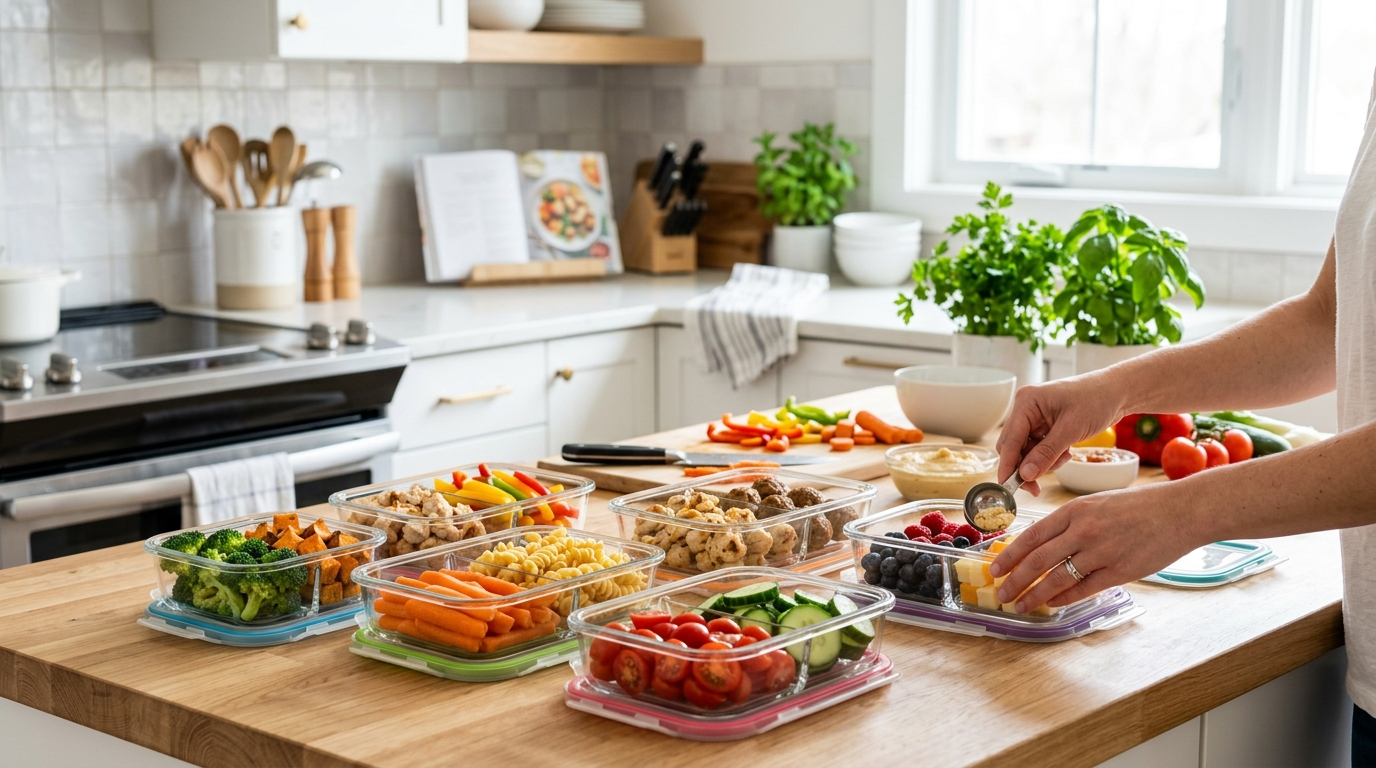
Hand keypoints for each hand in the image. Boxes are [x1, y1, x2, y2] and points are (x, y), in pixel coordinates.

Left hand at [988, 486, 1200, 610]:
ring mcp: (1101, 552)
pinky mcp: (1120, 571)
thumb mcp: (1096, 504)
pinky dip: (1063, 598)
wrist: (1179, 511)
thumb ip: (1070, 522)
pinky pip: (1084, 588)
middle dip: (1014, 579)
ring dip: (1034, 594)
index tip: (994, 568)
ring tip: (1019, 605)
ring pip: (1057, 577)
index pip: (1031, 536)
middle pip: (1037, 560)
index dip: (1009, 554)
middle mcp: (1083, 531)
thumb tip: (1041, 544)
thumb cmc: (1137, 507)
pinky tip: (1051, 604)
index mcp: (1074, 511)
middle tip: (1000, 593)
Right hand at [995, 374, 1125, 493]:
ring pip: (1026, 451)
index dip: (1008, 466)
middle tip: (1037, 486)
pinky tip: (1066, 452)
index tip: (1008, 488)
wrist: (1117, 392)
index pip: (1010, 440)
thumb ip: (1046, 453)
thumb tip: (1025, 475)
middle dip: (1027, 466)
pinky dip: (1050, 457)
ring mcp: (1034, 418)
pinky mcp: (1044, 426)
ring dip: (1042, 462)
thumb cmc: (1096, 400)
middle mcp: (1026, 409)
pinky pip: (1038, 449)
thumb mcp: (1072, 429)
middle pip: (1013, 448)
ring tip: (1065, 457)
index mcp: (1026, 402)